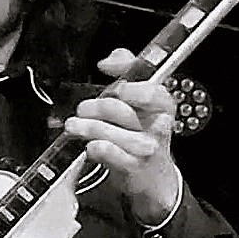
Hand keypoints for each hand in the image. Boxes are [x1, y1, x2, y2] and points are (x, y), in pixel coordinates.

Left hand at [65, 48, 183, 223]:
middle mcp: (158, 125)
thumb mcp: (141, 98)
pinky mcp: (133, 166)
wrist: (153, 175)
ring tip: (75, 126)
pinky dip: (93, 147)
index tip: (117, 89)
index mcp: (163, 104)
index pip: (149, 90)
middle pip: (117, 108)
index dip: (128, 88)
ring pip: (106, 130)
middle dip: (92, 107)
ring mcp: (147, 147)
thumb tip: (107, 62)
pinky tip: (90, 147)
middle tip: (83, 110)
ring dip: (85, 127)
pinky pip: (105, 150)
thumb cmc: (142, 131)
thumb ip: (127, 69)